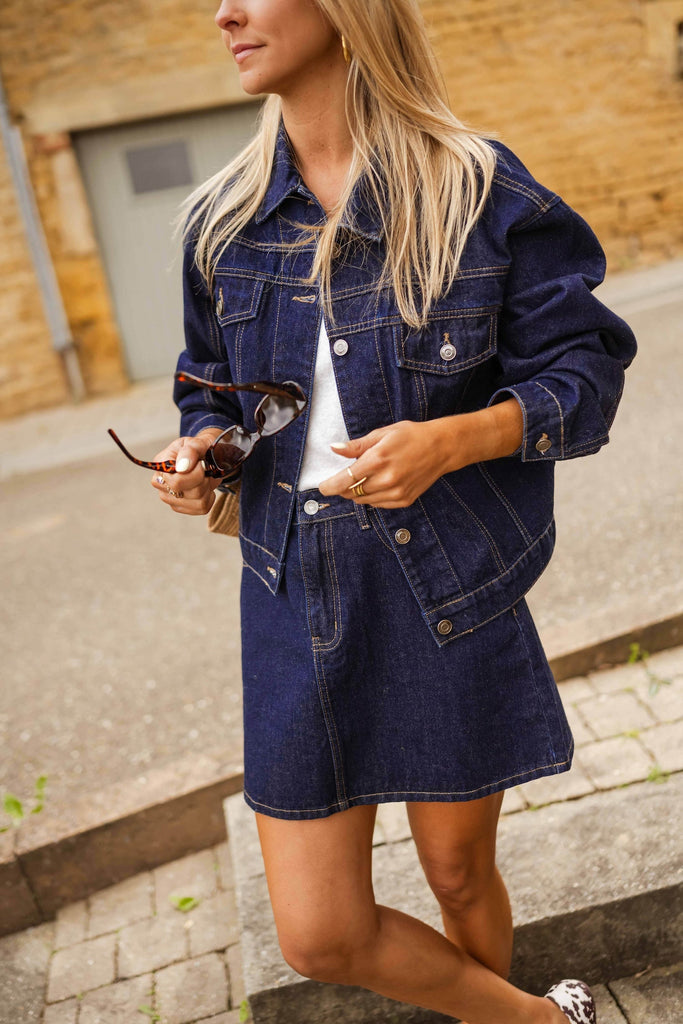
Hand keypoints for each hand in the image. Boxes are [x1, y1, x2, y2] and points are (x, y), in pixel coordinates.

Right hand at [151, 429, 223, 515]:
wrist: (205, 457)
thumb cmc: (198, 449)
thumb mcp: (195, 443)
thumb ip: (189, 451)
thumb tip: (182, 467)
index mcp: (160, 467)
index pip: (175, 482)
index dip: (195, 475)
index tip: (201, 463)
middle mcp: (161, 485)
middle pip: (186, 494)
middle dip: (202, 480)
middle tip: (204, 469)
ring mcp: (170, 498)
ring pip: (197, 502)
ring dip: (207, 488)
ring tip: (205, 477)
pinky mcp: (181, 507)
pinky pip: (202, 508)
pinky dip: (210, 497)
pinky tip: (206, 487)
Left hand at [317, 401, 523, 507]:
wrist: (442, 448)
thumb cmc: (411, 436)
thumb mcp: (382, 434)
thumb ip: (357, 445)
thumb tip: (335, 448)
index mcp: (378, 459)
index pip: (345, 480)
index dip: (330, 486)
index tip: (323, 486)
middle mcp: (387, 479)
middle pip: (352, 492)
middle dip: (343, 488)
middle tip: (344, 478)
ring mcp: (396, 492)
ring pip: (364, 500)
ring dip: (356, 493)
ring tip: (363, 478)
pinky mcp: (404, 500)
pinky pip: (378, 504)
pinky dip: (372, 497)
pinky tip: (377, 484)